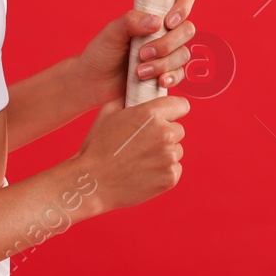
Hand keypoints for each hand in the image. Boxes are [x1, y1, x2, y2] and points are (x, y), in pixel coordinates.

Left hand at [72, 0, 196, 107]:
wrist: (94, 82)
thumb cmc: (102, 52)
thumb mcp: (112, 32)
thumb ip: (131, 21)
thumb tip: (156, 21)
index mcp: (154, 14)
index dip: (183, 5)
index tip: (169, 21)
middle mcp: (165, 31)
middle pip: (187, 30)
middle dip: (167, 44)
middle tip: (143, 53)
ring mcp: (168, 53)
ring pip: (183, 53)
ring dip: (163, 63)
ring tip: (140, 72)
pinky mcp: (167, 72)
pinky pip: (180, 73)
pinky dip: (171, 77)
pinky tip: (159, 81)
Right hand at [72, 93, 189, 213]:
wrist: (93, 182)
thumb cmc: (97, 147)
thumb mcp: (108, 113)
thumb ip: (129, 100)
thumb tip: (138, 93)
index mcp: (151, 114)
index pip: (182, 105)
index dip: (173, 110)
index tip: (167, 116)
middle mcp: (164, 134)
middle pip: (178, 130)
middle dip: (165, 134)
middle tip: (144, 142)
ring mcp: (169, 157)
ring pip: (176, 150)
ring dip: (164, 153)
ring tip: (141, 159)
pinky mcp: (170, 177)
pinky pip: (175, 169)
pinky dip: (163, 171)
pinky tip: (144, 171)